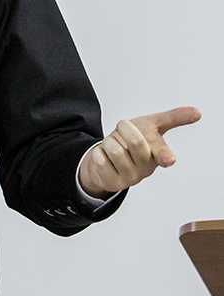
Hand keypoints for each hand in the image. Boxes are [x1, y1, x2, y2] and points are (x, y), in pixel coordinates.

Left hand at [78, 106, 200, 198]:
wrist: (108, 155)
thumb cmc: (132, 139)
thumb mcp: (152, 125)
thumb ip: (173, 118)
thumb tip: (197, 112)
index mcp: (158, 155)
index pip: (163, 154)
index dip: (165, 156)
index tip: (168, 159)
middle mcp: (146, 168)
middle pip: (135, 142)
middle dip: (125, 128)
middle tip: (123, 127)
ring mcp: (130, 177)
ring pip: (115, 149)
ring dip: (109, 141)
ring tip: (114, 146)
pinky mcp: (113, 183)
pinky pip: (100, 159)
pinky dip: (99, 152)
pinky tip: (105, 158)